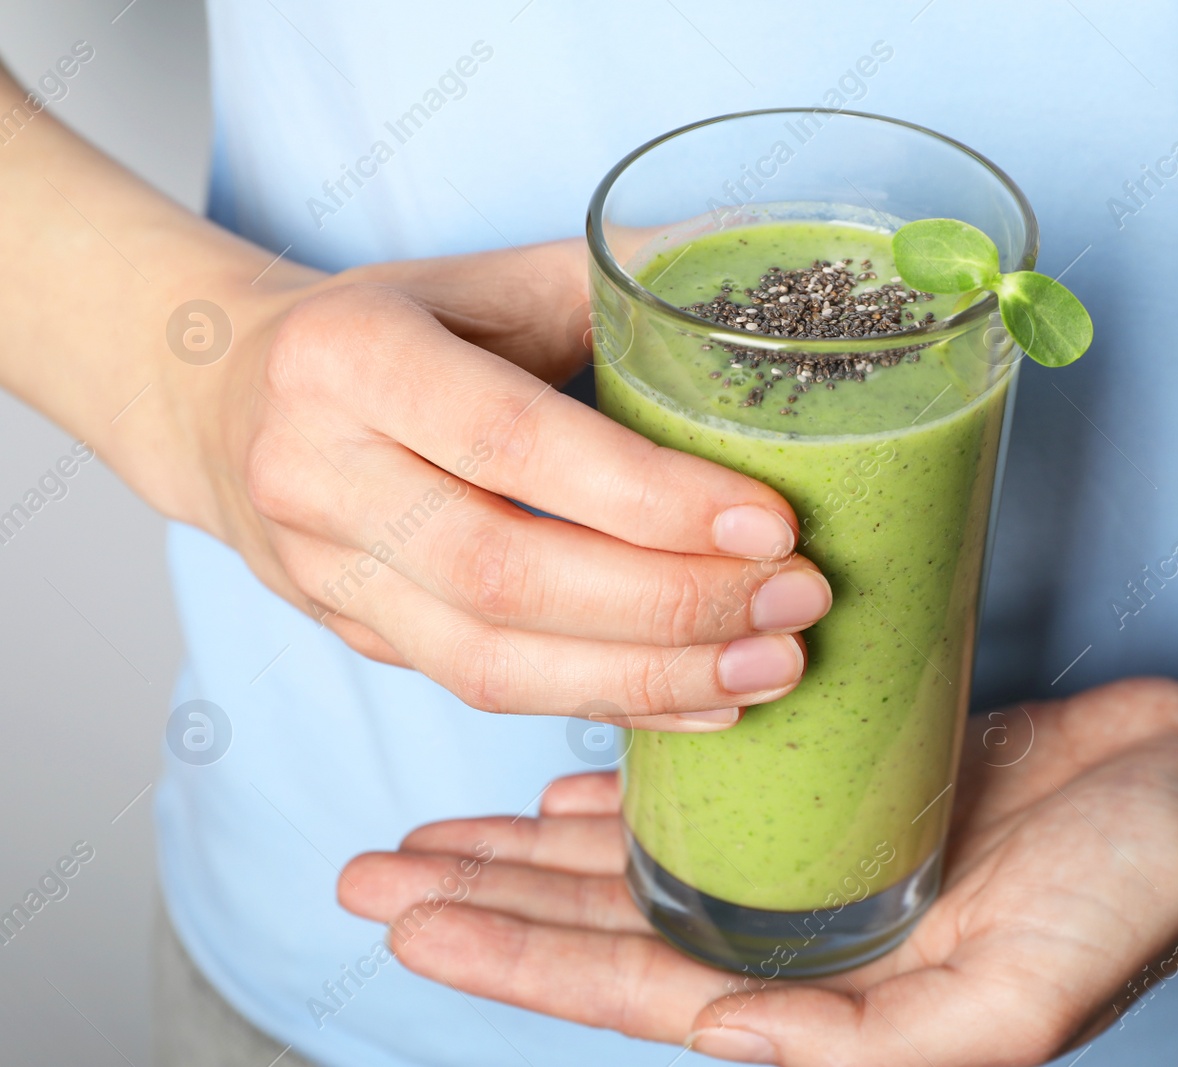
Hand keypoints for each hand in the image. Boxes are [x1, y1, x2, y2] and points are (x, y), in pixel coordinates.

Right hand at [170, 244, 831, 729]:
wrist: (224, 391)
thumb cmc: (398, 323)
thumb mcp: (489, 277)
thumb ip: (620, 286)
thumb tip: (780, 288)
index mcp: (352, 355)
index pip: (514, 440)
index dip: (650, 498)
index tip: (773, 526)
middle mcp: (316, 470)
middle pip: (505, 573)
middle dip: (670, 605)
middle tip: (799, 605)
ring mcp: (322, 570)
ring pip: (488, 664)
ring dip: (646, 679)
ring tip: (773, 669)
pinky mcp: (351, 636)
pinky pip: (483, 692)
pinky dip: (605, 702)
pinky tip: (702, 700)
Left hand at [340, 678, 1177, 1065]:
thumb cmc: (1137, 891)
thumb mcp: (1022, 996)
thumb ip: (877, 1050)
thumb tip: (723, 1045)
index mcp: (830, 1015)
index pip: (636, 992)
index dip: (518, 961)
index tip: (409, 919)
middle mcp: (807, 950)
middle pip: (611, 930)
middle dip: (490, 905)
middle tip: (372, 868)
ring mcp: (823, 871)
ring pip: (643, 866)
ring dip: (535, 852)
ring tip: (436, 829)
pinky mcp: (849, 796)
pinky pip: (716, 800)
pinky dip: (636, 803)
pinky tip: (566, 793)